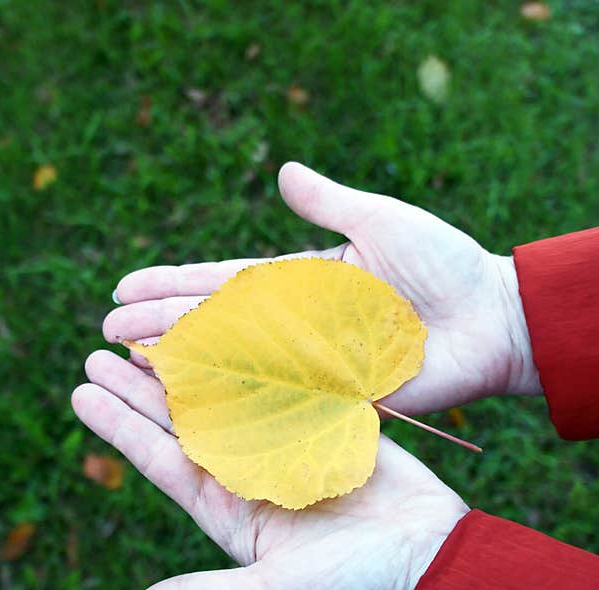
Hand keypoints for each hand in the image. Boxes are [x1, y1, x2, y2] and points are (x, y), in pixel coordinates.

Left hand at [71, 351, 468, 589]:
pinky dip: (249, 357)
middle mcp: (246, 475)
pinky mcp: (324, 422)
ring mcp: (285, 445)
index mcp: (226, 511)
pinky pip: (277, 382)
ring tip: (145, 333)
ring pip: (222, 394)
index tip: (82, 390)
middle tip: (98, 350)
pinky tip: (224, 330)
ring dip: (184, 365)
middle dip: (138, 387)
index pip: (158, 459)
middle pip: (179, 420)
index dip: (118, 425)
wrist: (432, 567)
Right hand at [104, 161, 541, 414]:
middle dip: (157, 325)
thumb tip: (281, 172)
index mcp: (299, 283)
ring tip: (125, 362)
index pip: (220, 282)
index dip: (172, 284)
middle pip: (211, 325)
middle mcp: (293, 326)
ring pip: (229, 363)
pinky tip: (183, 408)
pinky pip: (269, 403)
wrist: (493, 319)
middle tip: (105, 329)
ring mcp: (307, 365)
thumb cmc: (443, 265)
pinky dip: (227, 405)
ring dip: (177, 363)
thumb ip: (329, 203)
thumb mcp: (380, 221)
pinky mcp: (329, 398)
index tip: (125, 285)